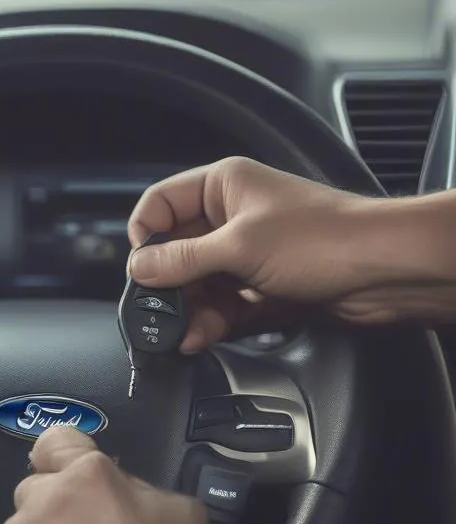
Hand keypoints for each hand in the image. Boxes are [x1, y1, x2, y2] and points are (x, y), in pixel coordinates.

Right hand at [128, 156, 455, 351]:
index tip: (140, 269)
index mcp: (223, 186)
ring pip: (199, 285)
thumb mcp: (238, 246)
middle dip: (167, 285)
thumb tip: (139, 269)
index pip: (160, 204)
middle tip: (156, 311)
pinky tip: (200, 337)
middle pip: (177, 252)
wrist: (384, 272)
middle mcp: (232, 217)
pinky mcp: (262, 287)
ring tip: (182, 333)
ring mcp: (248, 254)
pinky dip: (211, 323)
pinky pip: (223, 307)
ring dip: (188, 311)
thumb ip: (181, 260)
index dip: (144, 236)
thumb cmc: (324, 238)